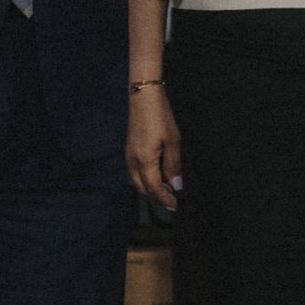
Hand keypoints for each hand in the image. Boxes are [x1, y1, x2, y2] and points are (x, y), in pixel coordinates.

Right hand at [125, 86, 180, 211]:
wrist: (143, 97)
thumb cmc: (160, 117)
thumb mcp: (172, 141)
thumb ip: (173, 165)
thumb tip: (176, 185)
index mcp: (144, 161)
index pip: (154, 188)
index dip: (164, 199)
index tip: (175, 206)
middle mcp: (132, 162)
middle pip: (142, 189)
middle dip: (156, 197)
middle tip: (171, 200)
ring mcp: (128, 156)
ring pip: (135, 182)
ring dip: (149, 189)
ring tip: (164, 190)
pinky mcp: (128, 150)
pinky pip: (133, 173)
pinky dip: (143, 180)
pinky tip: (153, 176)